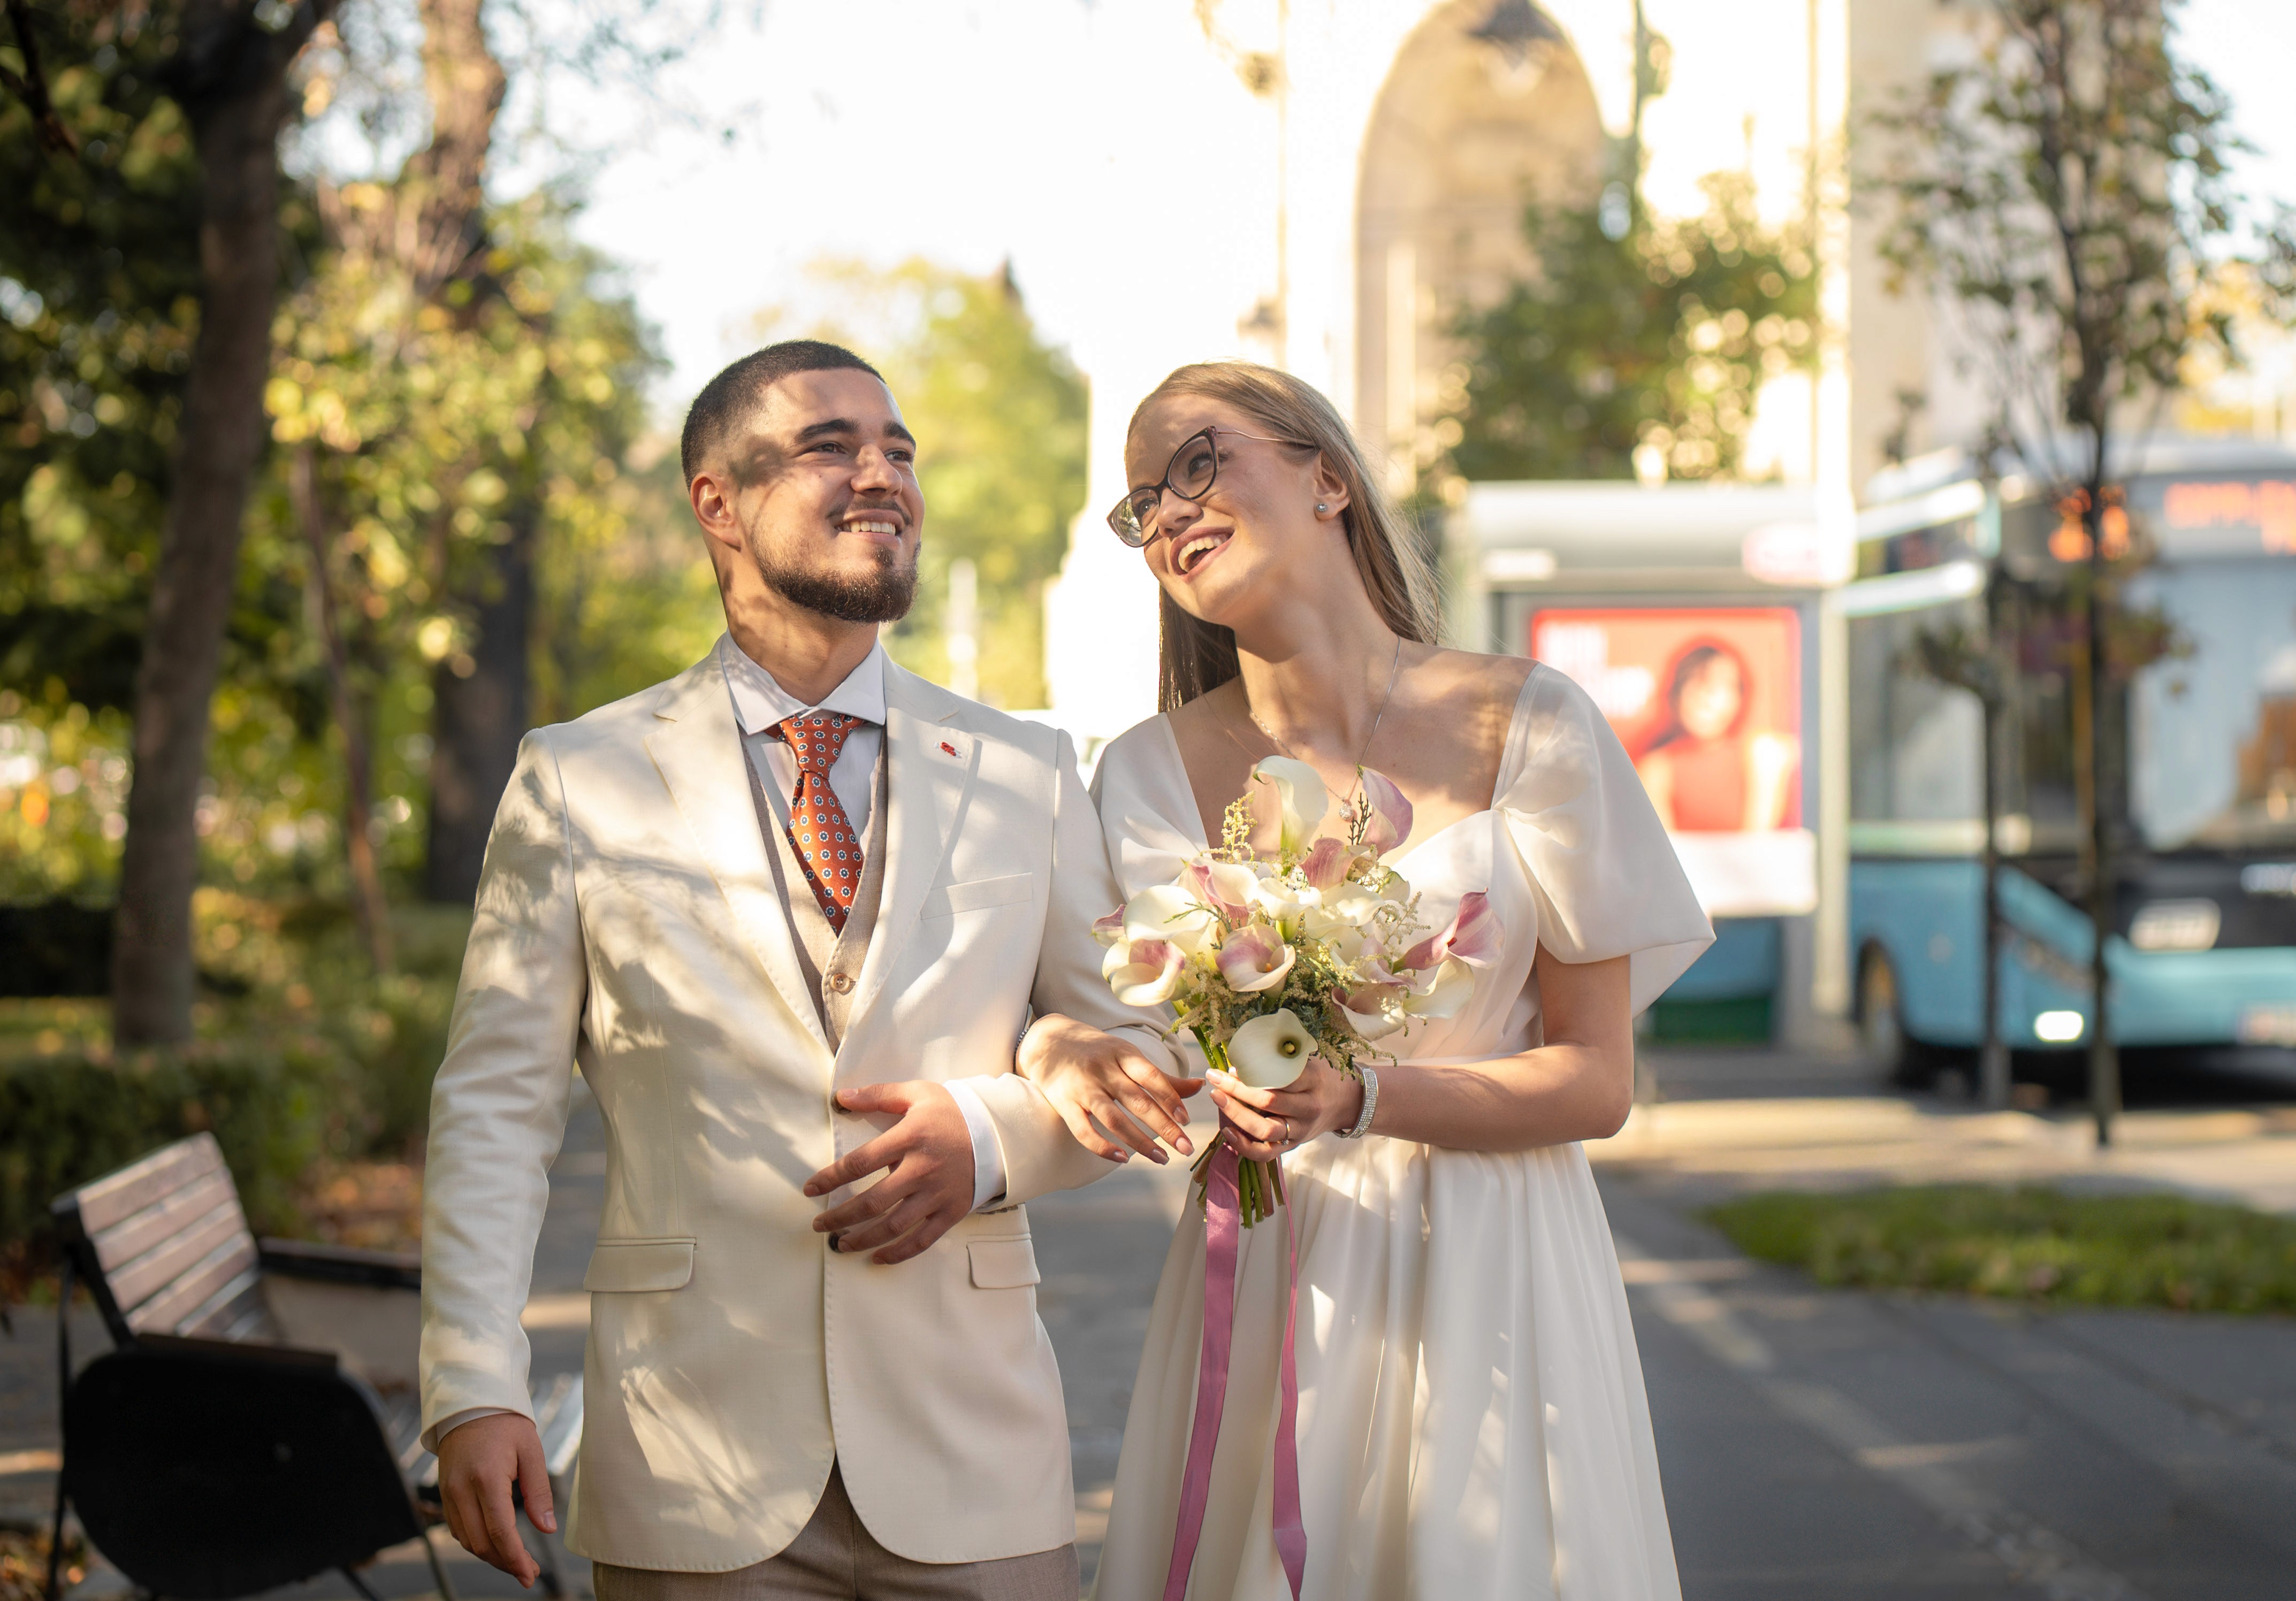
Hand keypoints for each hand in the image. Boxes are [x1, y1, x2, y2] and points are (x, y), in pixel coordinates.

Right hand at [438, 1411, 555, 1585]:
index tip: (530, 1575)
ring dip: (491, 1556)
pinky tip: (496, 1544)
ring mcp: (448, 1493)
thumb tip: (548, 1528)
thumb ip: (539, 1491)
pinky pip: (458, 1529)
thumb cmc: (506, 1424)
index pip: (499, 1531)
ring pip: (467, 1541)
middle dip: (505, 1563)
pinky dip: (477, 1542)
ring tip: (516, 1562)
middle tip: (528, 1573)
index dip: (515, 1559)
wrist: (469, 1405)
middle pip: (481, 1543)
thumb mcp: (531, 1450)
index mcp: (486, 1478)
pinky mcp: (444, 1494)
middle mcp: (461, 1490)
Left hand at [803, 1081, 974, 1264]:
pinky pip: (922, 1240)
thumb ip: (878, 1094)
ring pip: (894, 1226)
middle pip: (872, 1202)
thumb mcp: (917, 1093)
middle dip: (840, 1217)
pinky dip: (899, 1253)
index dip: (830, 1178)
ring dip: (863, 1239)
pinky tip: (878, 1257)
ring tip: (841, 1244)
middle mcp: (921, 1169)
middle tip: (819, 1225)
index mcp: (910, 1138)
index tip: (810, 1188)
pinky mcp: (952, 1212)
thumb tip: (841, 1097)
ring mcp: (937, 1194)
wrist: (998, 1132)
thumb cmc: (952, 1112)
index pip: (859, 1163)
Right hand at [1018, 1013, 1202, 1163]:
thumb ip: (1161, 1077)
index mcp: (1123, 1054)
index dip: (1170, 1098)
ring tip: (1162, 1158)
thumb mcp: (1128, 1056)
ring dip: (1140, 1141)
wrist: (1048, 1042)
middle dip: (1165, 1127)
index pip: (1151, 1077)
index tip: (1187, 1120)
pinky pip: (1083, 1130)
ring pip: (1114, 1118)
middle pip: (1137, 1101)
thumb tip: (1200, 1086)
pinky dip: (1102, 1146)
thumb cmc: (1098, 1052)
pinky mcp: (1064, 1104)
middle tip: (1186, 1148)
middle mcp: (1103, 1069)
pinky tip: (1122, 1159)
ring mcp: (1083, 1087)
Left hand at [1206, 1059, 1364, 1161]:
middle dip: (1237, 1090)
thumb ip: (1281, 1059)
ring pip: (1265, 1129)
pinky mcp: (1292, 1146)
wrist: (1344, 1103)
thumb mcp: (1308, 1061)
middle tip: (1215, 1078)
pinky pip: (1266, 1153)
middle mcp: (1308, 1108)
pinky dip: (1244, 1146)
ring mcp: (1300, 1130)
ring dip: (1236, 1114)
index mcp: (1312, 1081)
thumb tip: (1242, 1055)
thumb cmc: (1320, 1077)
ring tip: (1217, 1098)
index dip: (1251, 1072)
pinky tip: (1227, 1131)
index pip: (1279, 1077)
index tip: (1230, 1064)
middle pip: (1268, 1102)